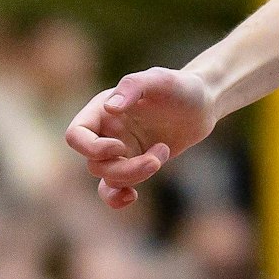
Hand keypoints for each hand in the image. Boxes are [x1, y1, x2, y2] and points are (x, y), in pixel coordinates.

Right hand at [63, 66, 216, 208]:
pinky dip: (117, 198)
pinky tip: (132, 196)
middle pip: (95, 164)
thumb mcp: (160, 79)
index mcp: (102, 109)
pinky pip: (113, 189)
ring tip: (161, 157)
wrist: (203, 104)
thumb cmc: (180, 87)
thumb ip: (133, 86)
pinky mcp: (133, 164)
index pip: (75, 136)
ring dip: (134, 177)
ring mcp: (118, 150)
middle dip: (126, 168)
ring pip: (108, 178)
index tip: (120, 146)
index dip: (92, 149)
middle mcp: (105, 131)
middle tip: (158, 157)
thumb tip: (110, 108)